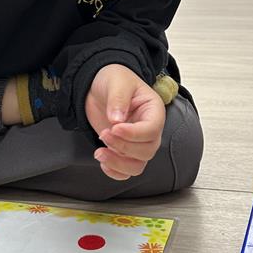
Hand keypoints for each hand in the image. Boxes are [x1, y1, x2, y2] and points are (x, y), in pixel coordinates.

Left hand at [85, 64, 165, 179]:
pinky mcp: (124, 151)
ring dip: (118, 163)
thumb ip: (118, 98)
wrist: (100, 86)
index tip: (114, 127)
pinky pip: (126, 171)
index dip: (134, 134)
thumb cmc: (114, 80)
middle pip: (147, 151)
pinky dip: (114, 171)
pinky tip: (102, 161)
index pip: (152, 130)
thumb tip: (117, 119)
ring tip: (99, 152)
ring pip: (137, 165)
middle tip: (104, 134)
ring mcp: (137, 143)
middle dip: (123, 147)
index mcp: (153, 111)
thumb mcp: (117, 82)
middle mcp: (149, 130)